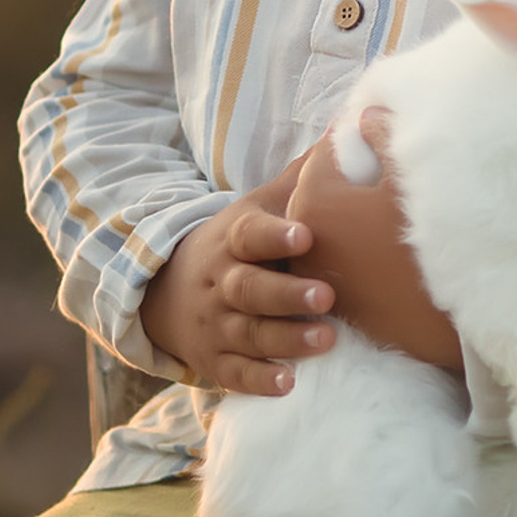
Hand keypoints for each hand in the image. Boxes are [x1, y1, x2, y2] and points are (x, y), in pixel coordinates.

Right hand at [138, 127, 388, 395]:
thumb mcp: (258, 208)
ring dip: (286, 339)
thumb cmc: (239, 245)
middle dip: (287, 294)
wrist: (170, 293)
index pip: (251, 235)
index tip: (305, 234)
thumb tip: (346, 131)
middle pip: (251, 289)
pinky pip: (235, 375)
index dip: (275, 235)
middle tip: (327, 295)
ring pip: (249, 333)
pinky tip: (288, 384)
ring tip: (326, 340)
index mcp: (234, 240)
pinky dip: (259, 381)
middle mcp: (223, 284)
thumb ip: (300, 181)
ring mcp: (217, 326)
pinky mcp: (217, 362)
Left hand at [287, 122, 464, 371]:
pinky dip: (358, 245)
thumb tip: (366, 116)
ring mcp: (321, 277)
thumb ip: (383, 138)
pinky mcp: (341, 305)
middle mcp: (306, 242)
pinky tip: (389, 241)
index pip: (325, 153)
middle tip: (383, 161)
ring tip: (387, 202)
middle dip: (347, 173)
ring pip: (330, 228)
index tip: (374, 127)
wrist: (459, 318)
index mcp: (316, 202)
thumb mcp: (411, 179)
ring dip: (350, 212)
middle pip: (322, 191)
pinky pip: (343, 259)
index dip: (351, 135)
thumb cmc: (434, 241)